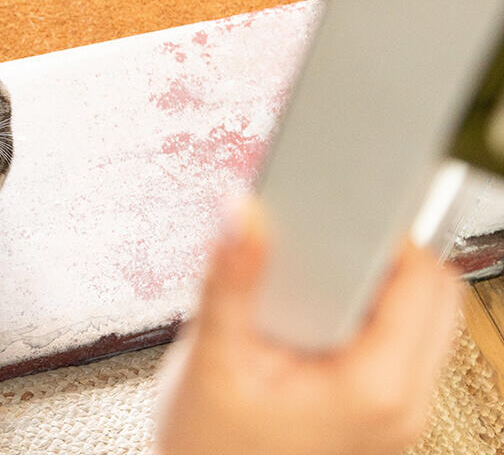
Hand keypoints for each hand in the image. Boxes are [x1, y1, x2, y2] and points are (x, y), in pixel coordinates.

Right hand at [155, 199, 460, 454]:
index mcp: (375, 389)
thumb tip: (242, 212)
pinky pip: (400, 349)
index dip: (383, 233)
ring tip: (309, 289)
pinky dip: (367, 322)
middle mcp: (403, 406)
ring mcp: (398, 416)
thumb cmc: (211, 454)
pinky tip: (309, 323)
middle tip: (318, 249)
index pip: (422, 279)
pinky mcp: (383, 418)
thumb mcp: (212, 359)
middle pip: (432, 294)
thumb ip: (231, 280)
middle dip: (381, 257)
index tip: (339, 212)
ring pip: (420, 321)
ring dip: (375, 289)